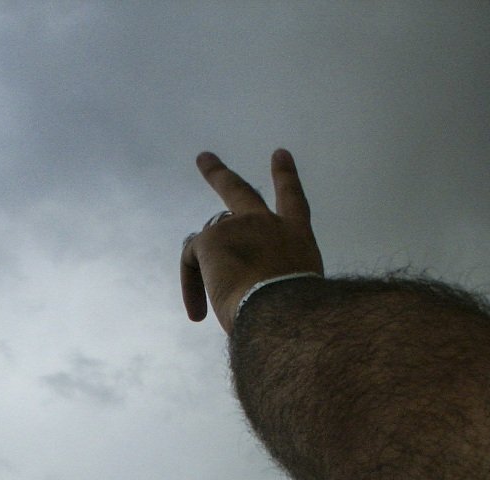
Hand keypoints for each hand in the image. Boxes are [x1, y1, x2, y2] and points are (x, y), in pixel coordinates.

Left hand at [180, 149, 323, 332]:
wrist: (285, 312)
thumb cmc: (297, 316)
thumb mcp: (297, 296)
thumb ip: (275, 286)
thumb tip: (250, 300)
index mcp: (297, 238)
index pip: (293, 201)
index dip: (286, 177)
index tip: (279, 154)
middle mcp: (267, 225)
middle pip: (240, 192)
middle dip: (220, 174)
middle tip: (203, 159)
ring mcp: (237, 227)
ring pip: (207, 238)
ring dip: (200, 261)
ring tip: (199, 310)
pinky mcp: (211, 239)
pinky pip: (191, 263)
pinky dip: (192, 289)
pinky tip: (199, 314)